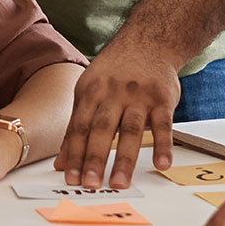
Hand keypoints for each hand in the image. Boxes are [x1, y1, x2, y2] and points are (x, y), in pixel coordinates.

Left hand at [55, 43, 179, 188]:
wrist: (148, 41)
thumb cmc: (114, 72)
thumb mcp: (88, 90)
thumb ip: (75, 126)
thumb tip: (60, 163)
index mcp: (90, 91)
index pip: (79, 127)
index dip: (73, 154)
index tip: (69, 178)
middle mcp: (113, 93)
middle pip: (101, 129)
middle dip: (94, 158)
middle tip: (89, 184)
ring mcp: (139, 96)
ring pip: (130, 130)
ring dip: (124, 159)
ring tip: (119, 183)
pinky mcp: (163, 99)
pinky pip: (164, 124)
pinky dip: (163, 145)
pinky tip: (162, 165)